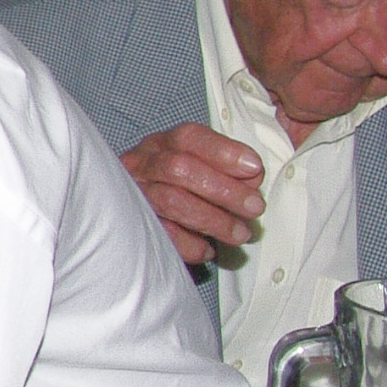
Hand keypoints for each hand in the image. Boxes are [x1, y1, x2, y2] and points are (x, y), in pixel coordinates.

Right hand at [124, 120, 266, 263]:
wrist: (137, 218)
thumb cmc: (183, 189)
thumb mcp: (204, 169)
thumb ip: (231, 170)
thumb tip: (252, 181)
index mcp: (162, 144)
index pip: (189, 138)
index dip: (223, 152)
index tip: (254, 168)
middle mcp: (141, 164)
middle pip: (179, 169)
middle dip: (224, 190)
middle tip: (254, 207)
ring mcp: (133, 194)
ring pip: (171, 202)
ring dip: (214, 220)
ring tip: (240, 233)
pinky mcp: (132, 225)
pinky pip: (162, 234)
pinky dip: (191, 244)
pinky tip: (208, 248)